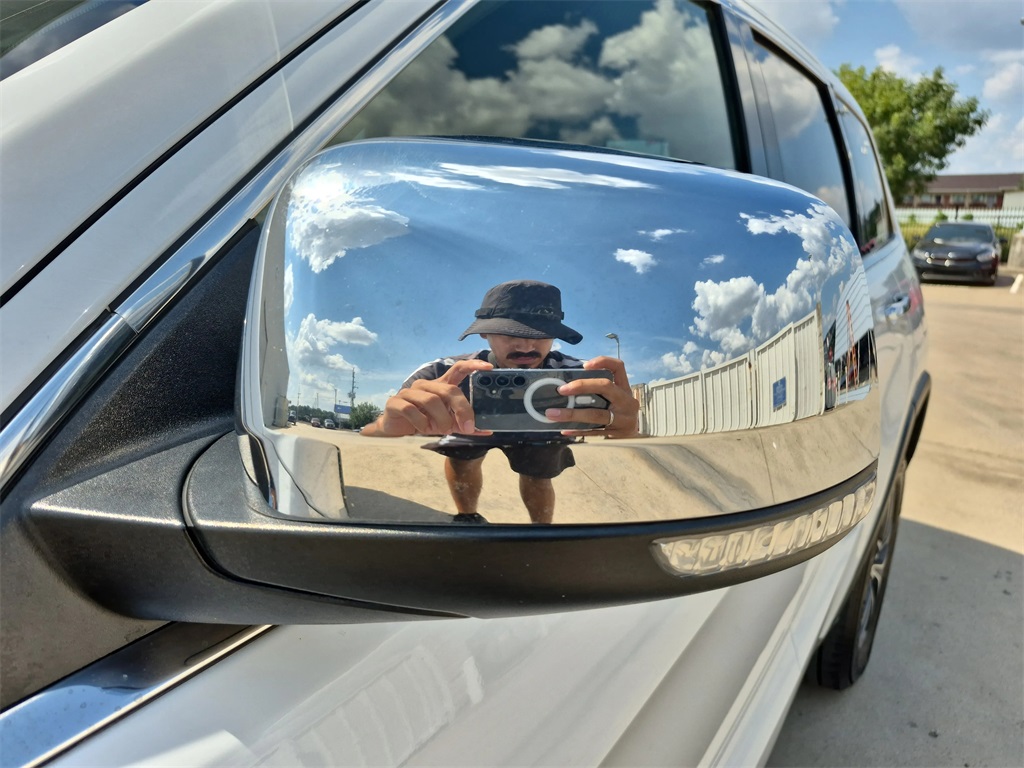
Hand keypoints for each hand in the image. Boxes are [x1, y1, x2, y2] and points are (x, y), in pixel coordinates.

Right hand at [361, 359, 493, 436]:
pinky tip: (422, 429)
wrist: (396, 430)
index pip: (458, 369)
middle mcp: (426, 385)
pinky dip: (421, 423)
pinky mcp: (395, 402)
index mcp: (440, 386)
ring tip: (441, 430)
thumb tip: (487, 430)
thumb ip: (465, 425)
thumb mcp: (448, 425)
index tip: (488, 367)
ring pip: (432, 400)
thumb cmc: (424, 422)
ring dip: (441, 419)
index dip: (472, 365)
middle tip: (466, 427)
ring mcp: (409, 392)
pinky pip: (411, 410)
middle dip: (461, 409)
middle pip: (448, 390)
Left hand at [545, 356, 639, 437]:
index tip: (584, 366)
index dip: (602, 362)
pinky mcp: (615, 434)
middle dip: (582, 386)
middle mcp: (626, 401)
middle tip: (561, 390)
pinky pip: (592, 431)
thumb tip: (568, 384)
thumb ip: (601, 390)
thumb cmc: (620, 412)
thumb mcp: (617, 397)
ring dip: (572, 414)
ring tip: (553, 414)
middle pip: (605, 387)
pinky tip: (564, 430)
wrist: (635, 436)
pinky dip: (577, 430)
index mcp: (625, 388)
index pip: (618, 367)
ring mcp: (622, 419)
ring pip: (596, 414)